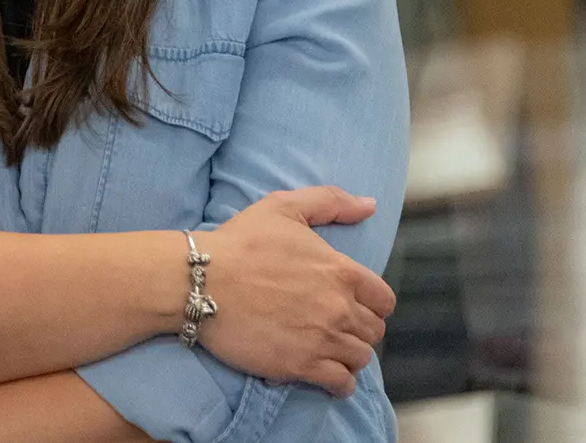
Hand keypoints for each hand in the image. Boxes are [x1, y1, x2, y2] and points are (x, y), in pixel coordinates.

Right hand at [195, 187, 395, 396]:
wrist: (202, 281)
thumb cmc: (240, 242)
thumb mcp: (284, 207)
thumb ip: (331, 202)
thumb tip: (370, 205)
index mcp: (341, 270)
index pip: (383, 300)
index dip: (371, 303)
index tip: (352, 305)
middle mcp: (339, 307)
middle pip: (373, 331)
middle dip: (359, 329)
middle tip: (335, 326)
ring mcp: (322, 339)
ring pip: (361, 358)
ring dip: (349, 356)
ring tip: (329, 350)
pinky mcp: (301, 365)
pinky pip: (342, 383)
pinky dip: (339, 382)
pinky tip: (325, 374)